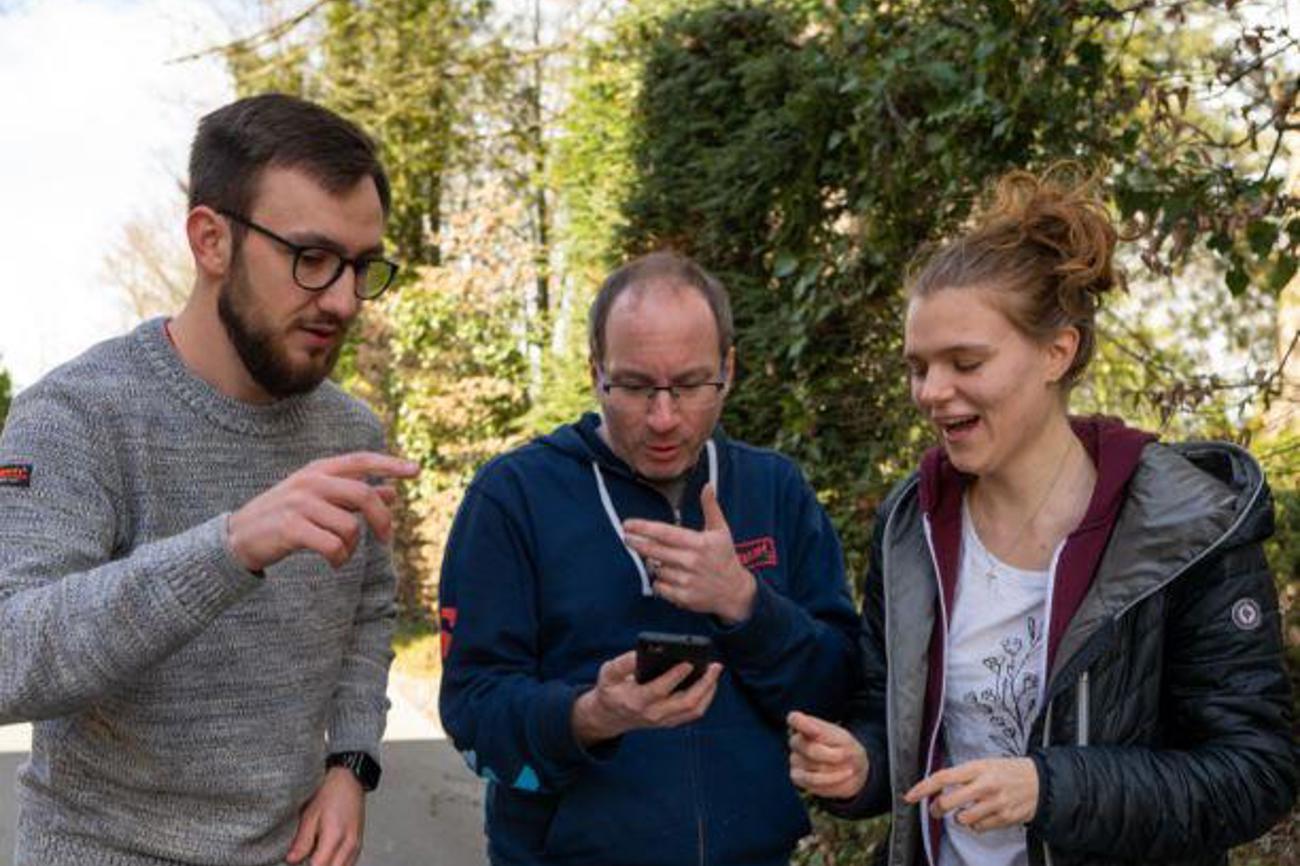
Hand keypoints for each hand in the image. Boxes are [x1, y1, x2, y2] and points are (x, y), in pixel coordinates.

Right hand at [227, 452, 419, 572]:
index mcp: (319, 469)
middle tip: (386, 539)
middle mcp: (310, 481)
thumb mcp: (319, 499)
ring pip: (349, 526)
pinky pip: (333, 546)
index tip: (416, 470)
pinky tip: (334, 562)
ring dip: (353, 547)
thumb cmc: (285, 517)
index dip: (390, 464)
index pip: (361, 460)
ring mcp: (299, 503)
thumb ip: (353, 494)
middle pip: (363, 495)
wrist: (239, 536)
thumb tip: (393, 493)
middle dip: (382, 519)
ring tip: (342, 553)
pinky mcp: (291, 528)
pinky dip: (340, 558)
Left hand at [285, 767, 365, 865]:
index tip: (295, 864)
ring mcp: (356, 845)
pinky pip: (349, 863)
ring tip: (314, 858)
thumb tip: (291, 860)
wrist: (350, 777)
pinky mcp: (359, 843)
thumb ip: (302, 840)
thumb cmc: (329, 791)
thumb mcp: (310, 813)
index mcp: (335, 837)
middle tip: (305, 860)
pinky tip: (327, 859)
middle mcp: (349, 844)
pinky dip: (337, 865)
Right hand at [571, 650, 723, 744]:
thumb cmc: (611, 689)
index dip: (675, 676)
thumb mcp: (607, 673)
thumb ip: (622, 663)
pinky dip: (706, 697)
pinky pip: (694, 713)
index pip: (659, 690)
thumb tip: (640, 653)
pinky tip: (710, 681)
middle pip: (686, 703)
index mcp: (635, 701)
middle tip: (714, 665)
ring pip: (694, 710)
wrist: (611, 716)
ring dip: (709, 690)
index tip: (688, 662)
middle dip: (704, 684)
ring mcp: (664, 721)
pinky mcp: (671, 722)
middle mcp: (652, 714)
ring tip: (715, 671)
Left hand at [623, 484, 755, 623]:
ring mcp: (687, 581)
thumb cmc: (724, 557)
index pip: (665, 533)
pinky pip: (659, 587)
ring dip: (655, 564)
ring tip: (665, 562)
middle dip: (637, 543)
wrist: (735, 591)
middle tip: (627, 538)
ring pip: (656, 569)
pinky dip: (659, 582)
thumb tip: (707, 486)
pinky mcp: (684, 597)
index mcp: (699, 543)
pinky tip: (669, 577)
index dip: (643, 528)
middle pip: (655, 551)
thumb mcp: (721, 530)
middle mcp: (692, 561)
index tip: (627, 524)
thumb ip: (711, 507)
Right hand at [787, 710, 869, 798]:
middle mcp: (797, 741)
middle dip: (826, 752)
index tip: (816, 730)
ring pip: (807, 763)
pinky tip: (842, 776)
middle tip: (844, 754)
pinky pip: (810, 780)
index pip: (795, 719)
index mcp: (808, 725)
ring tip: (846, 768)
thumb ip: (824, 735)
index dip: (799, 723)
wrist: (854, 771)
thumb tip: (809, 732)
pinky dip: (830, 779)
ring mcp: (795, 759)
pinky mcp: (797, 777)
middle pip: (801, 743)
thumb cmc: (846, 749)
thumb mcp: (844, 739)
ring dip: (831, 767)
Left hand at [904, 757, 1038, 831]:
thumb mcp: (983, 764)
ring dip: (958, 818)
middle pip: (947, 803)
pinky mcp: (1003, 818)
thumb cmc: (1006, 771)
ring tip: (966, 810)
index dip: (923, 788)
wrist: (1039, 781)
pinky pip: (978, 828)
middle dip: (936, 809)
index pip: (942, 778)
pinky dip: (975, 825)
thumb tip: (936, 785)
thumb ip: (961, 775)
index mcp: (977, 768)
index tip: (909, 796)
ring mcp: (994, 803)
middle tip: (935, 810)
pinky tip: (982, 815)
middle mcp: (984, 785)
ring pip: (961, 819)